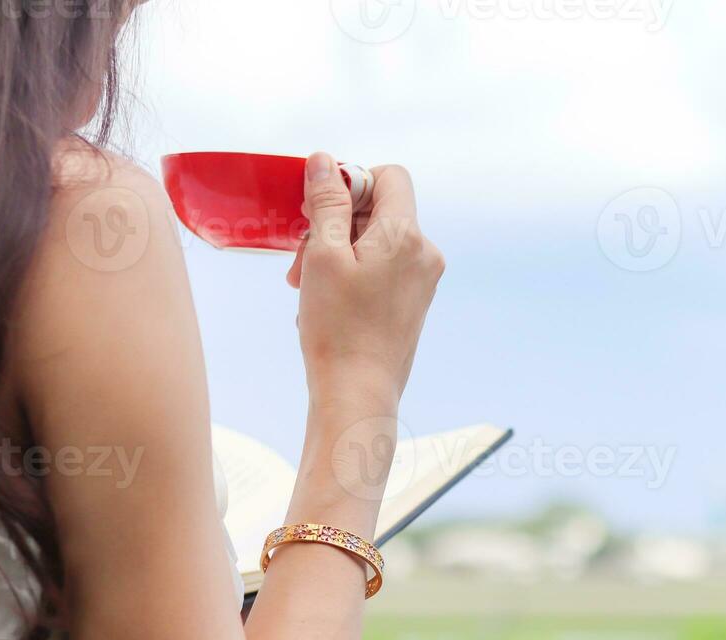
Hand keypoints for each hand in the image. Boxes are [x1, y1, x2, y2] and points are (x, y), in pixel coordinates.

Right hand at [289, 152, 444, 406]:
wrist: (358, 392)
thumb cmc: (338, 327)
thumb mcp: (322, 255)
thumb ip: (327, 202)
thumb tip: (325, 161)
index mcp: (407, 235)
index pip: (389, 176)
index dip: (352, 181)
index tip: (320, 208)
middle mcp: (425, 253)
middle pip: (379, 210)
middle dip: (334, 223)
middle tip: (300, 256)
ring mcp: (423, 280)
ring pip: (376, 241)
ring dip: (336, 251)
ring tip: (306, 284)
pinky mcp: (414, 302)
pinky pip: (382, 268)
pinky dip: (352, 273)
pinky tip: (325, 300)